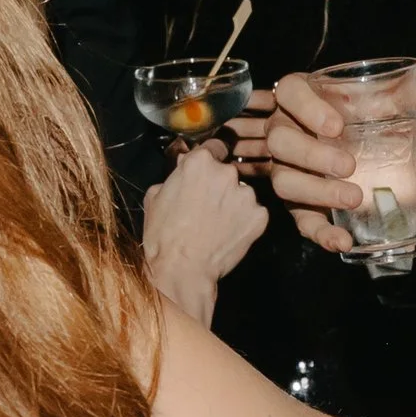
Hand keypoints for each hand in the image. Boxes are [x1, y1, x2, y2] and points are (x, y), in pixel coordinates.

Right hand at [142, 142, 265, 325]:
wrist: (182, 270)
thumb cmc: (163, 236)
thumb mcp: (155, 196)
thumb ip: (175, 175)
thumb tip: (182, 168)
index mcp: (200, 161)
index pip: (214, 146)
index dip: (210, 159)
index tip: (208, 170)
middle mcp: (227, 172)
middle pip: (229, 171)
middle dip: (220, 184)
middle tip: (207, 205)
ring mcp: (246, 194)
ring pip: (242, 193)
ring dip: (234, 203)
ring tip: (217, 224)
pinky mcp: (259, 216)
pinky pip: (254, 213)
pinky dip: (245, 221)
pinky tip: (229, 233)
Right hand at [263, 64, 415, 245]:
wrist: (359, 139)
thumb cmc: (368, 108)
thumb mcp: (392, 92)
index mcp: (303, 96)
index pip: (291, 92)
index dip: (307, 108)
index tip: (336, 126)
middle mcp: (286, 130)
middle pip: (280, 141)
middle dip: (312, 156)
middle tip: (350, 166)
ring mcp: (287, 168)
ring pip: (284, 181)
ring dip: (316, 192)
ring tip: (353, 198)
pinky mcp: (299, 202)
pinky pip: (300, 219)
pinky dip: (319, 233)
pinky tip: (343, 240)